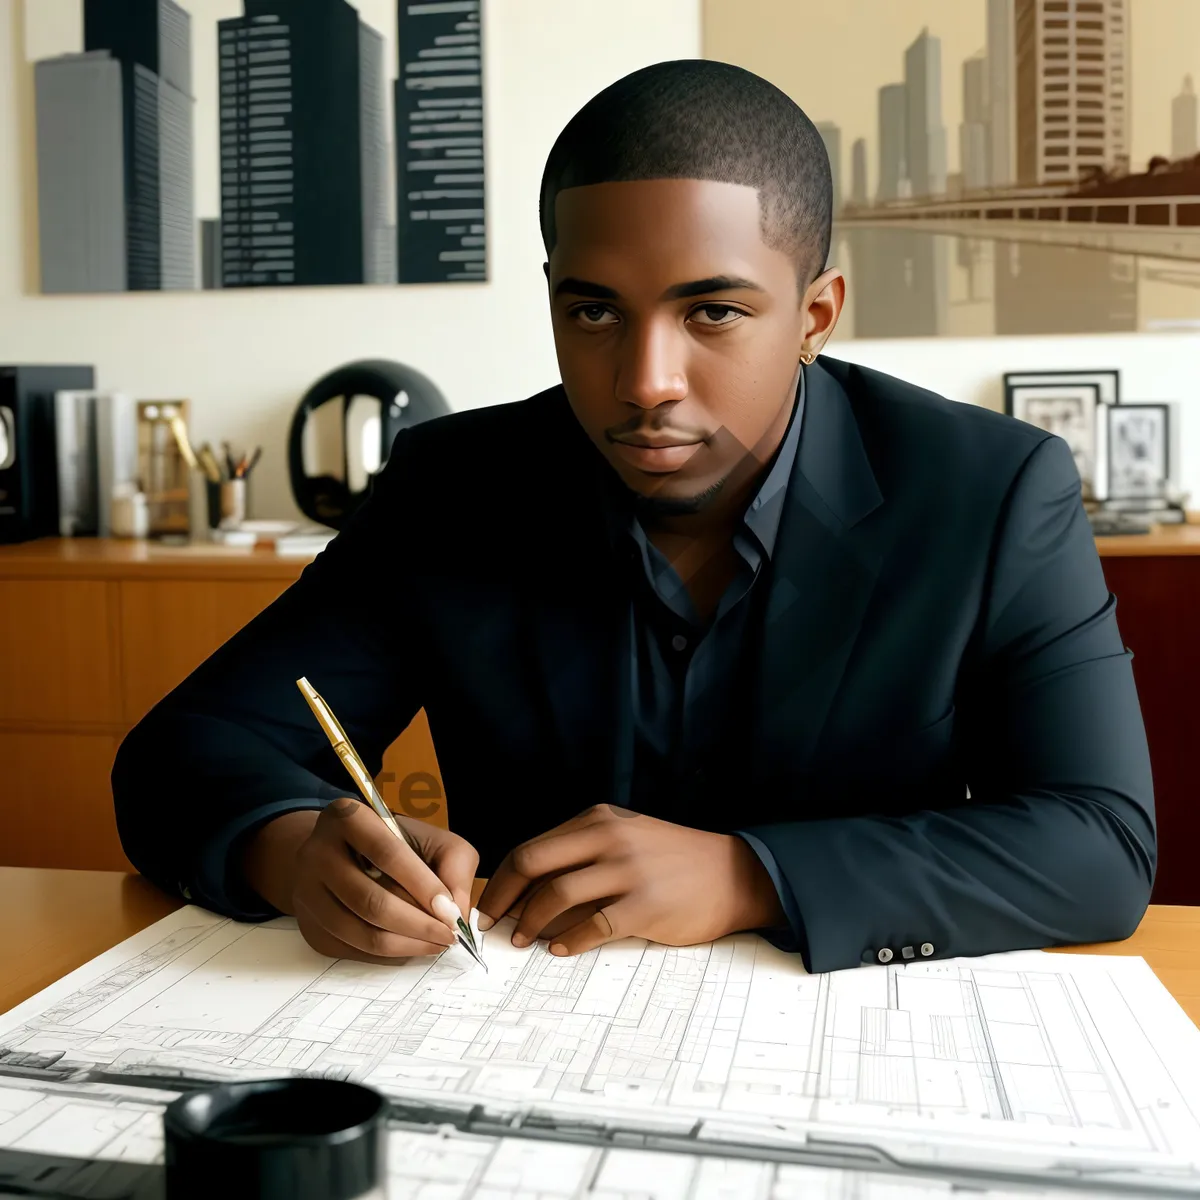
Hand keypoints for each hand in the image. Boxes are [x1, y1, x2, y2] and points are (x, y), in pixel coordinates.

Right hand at [243, 799, 478, 962]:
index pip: (388, 854)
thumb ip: (453, 864)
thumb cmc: (394, 845)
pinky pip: (353, 950)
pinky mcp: (309, 926)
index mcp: (348, 818)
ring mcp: (307, 892)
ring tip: (435, 944)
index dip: (423, 886)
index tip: (451, 912)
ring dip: (406, 945)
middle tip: (449, 936)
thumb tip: (456, 910)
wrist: (340, 854)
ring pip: (361, 933)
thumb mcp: (429, 837)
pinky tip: (411, 945)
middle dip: (418, 924)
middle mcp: (317, 852)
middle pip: (371, 901)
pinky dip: (388, 955)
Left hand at [477, 805, 784, 956]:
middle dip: (503, 899)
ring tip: (523, 942)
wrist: (733, 874)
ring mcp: (628, 871)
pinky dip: (568, 941)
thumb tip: (527, 888)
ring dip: (530, 924)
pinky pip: (592, 927)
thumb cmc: (672, 861)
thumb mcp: (626, 837)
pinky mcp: (645, 906)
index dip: (502, 879)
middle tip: (491, 925)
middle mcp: (609, 838)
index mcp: (598, 820)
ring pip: (556, 896)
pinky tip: (559, 949)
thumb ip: (582, 852)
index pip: (532, 847)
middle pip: (533, 864)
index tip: (489, 904)